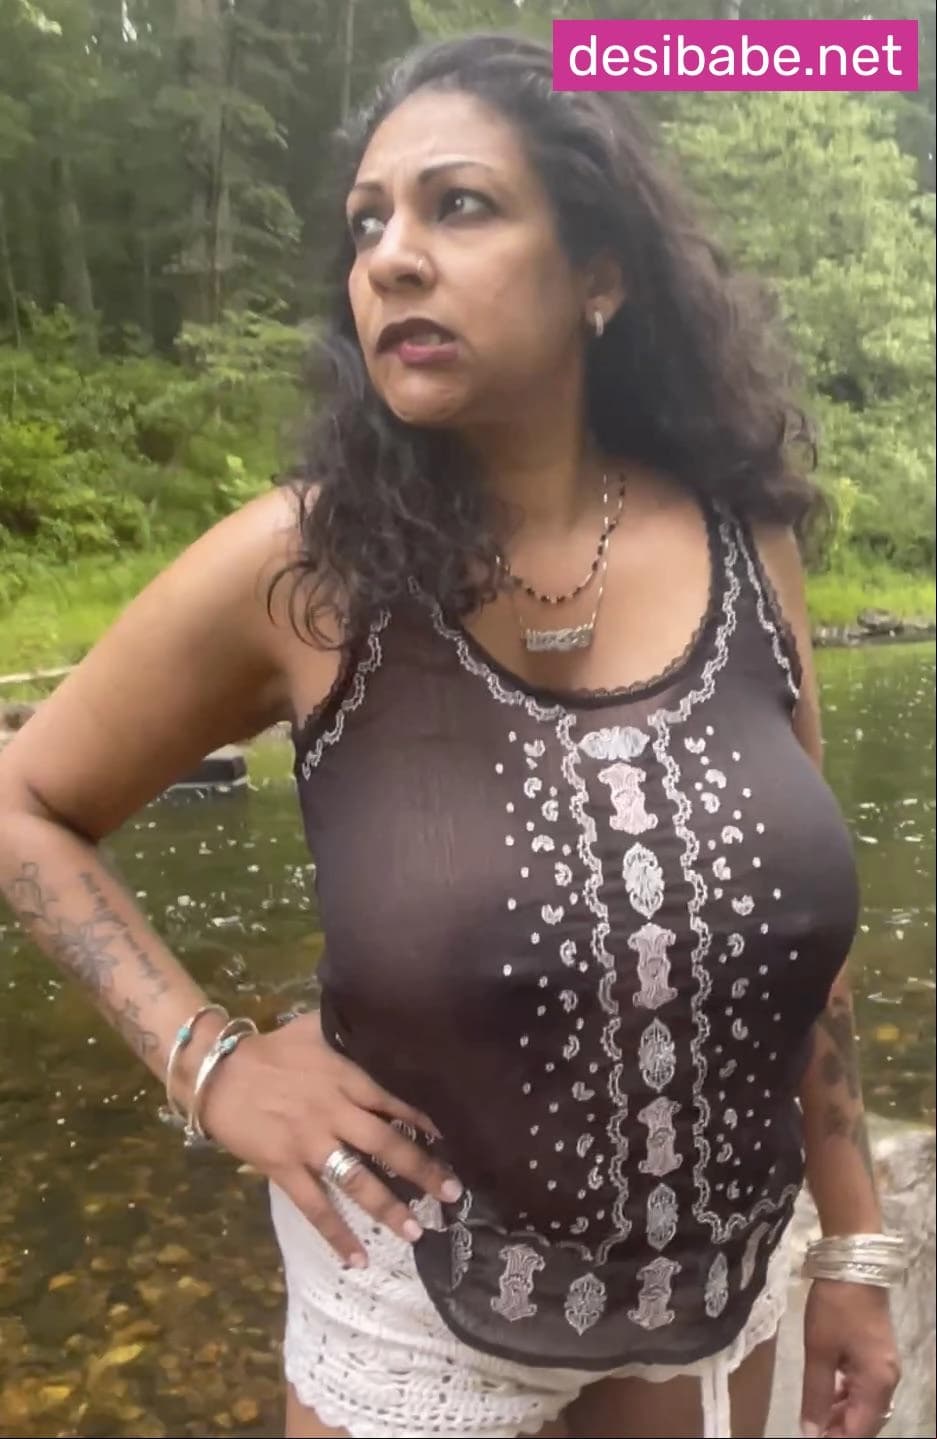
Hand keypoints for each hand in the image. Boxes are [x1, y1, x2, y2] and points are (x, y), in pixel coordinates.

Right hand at [199, 1011, 460, 1266]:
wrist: (218, 1072)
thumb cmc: (270, 1049)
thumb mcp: (314, 1027)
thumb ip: (348, 1026)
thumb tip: (380, 1015)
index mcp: (346, 1077)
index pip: (396, 1100)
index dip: (427, 1121)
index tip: (456, 1139)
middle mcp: (334, 1112)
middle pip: (387, 1144)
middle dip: (423, 1170)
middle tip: (454, 1193)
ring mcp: (310, 1143)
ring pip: (357, 1181)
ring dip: (389, 1208)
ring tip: (417, 1231)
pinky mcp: (284, 1168)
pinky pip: (315, 1207)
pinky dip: (337, 1236)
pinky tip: (358, 1260)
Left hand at [800, 1279, 900, 1436]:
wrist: (853, 1263)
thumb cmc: (835, 1308)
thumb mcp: (819, 1352)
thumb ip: (816, 1395)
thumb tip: (811, 1432)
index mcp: (877, 1385)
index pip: (860, 1430)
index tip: (811, 1437)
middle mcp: (888, 1380)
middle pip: (866, 1420)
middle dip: (840, 1429)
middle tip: (811, 1427)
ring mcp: (885, 1365)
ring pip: (866, 1403)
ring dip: (843, 1413)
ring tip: (816, 1413)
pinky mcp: (878, 1352)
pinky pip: (865, 1385)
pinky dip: (848, 1394)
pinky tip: (829, 1390)